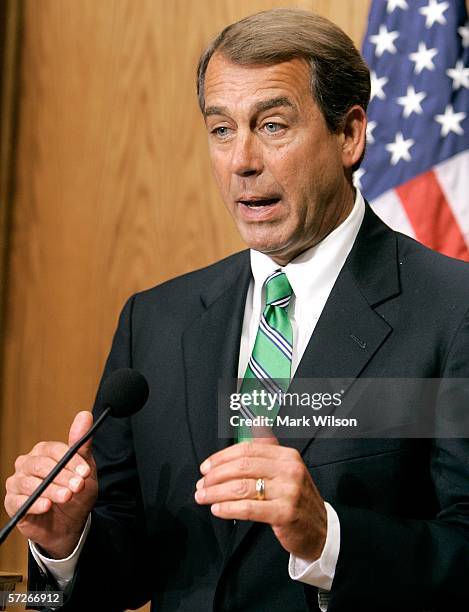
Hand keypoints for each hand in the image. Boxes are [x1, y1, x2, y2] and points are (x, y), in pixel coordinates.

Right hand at [4, 411, 97, 558]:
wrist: (70, 523)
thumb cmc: (76, 491)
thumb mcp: (85, 469)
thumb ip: (82, 444)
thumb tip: (85, 415)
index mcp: (44, 451)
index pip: (55, 451)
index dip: (71, 461)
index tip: (85, 472)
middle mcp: (27, 464)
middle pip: (41, 465)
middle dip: (62, 476)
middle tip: (77, 486)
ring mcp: (17, 482)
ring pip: (30, 483)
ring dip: (51, 490)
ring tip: (66, 496)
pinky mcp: (12, 502)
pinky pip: (18, 501)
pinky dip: (34, 504)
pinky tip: (47, 506)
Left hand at [195, 436, 326, 560]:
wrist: (320, 530)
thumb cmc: (296, 499)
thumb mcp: (287, 470)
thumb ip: (268, 450)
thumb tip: (252, 427)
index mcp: (287, 455)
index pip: (247, 450)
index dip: (222, 457)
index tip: (206, 467)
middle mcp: (290, 470)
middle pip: (242, 466)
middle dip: (216, 475)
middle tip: (202, 484)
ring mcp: (289, 491)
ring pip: (242, 486)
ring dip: (216, 492)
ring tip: (203, 497)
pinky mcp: (285, 512)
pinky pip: (248, 508)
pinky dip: (228, 508)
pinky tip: (217, 509)